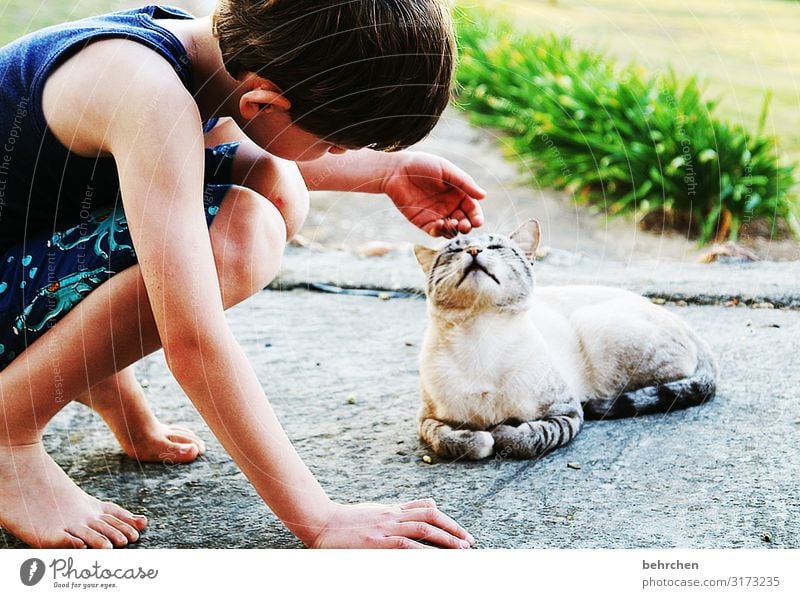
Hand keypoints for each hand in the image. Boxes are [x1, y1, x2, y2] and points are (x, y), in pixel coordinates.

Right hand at [308, 498, 475, 548]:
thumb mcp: (373, 512)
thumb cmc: (345, 521)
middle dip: (453, 529)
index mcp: (392, 510)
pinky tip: (436, 559)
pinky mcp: (377, 541)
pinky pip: (406, 545)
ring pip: (423, 528)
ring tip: (461, 550)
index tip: (461, 533)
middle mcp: (392, 515)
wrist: (321, 521)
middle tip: (469, 542)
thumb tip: (417, 510)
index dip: (447, 519)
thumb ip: (395, 512)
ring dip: (445, 539)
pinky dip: (424, 551)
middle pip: (431, 515)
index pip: (426, 507)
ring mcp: (386, 527)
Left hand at [382, 151, 485, 237]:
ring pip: (451, 230)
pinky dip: (439, 232)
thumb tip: (483, 196)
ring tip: (451, 223)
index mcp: (458, 193)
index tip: (477, 222)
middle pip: (464, 222)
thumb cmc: (422, 165)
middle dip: (467, 226)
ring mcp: (437, 215)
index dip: (476, 217)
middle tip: (464, 225)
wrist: (396, 171)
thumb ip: (464, 183)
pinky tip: (438, 225)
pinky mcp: (423, 222)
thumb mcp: (446, 170)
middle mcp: (449, 206)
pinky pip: (435, 232)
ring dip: (454, 230)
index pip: (472, 209)